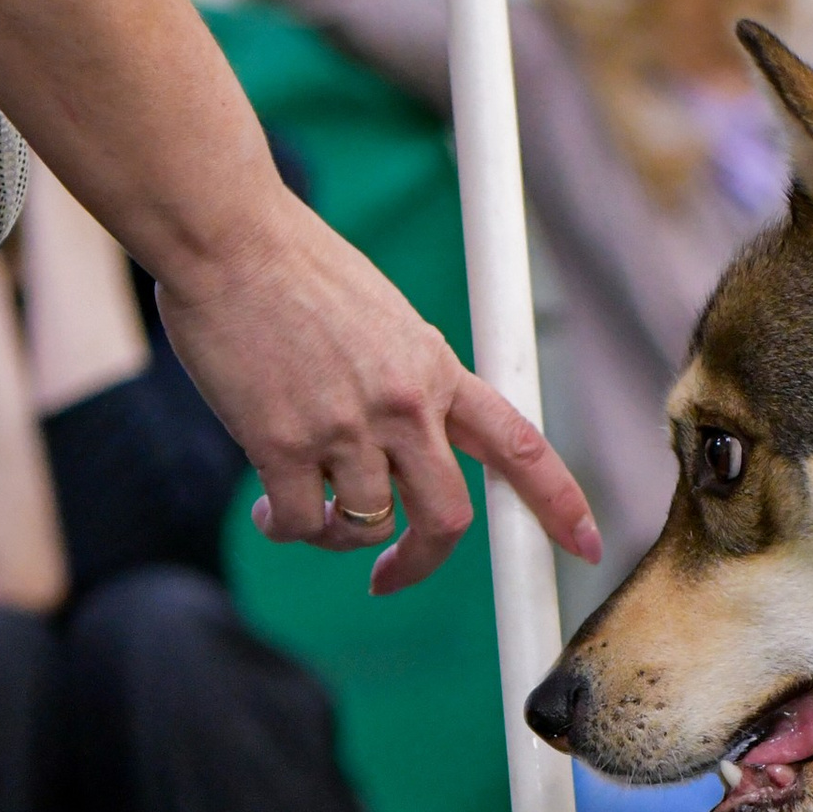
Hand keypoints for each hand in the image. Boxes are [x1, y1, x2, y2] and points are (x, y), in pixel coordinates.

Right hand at [155, 186, 598, 590]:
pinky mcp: (283, 443)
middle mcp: (405, 404)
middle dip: (421, 560)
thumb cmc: (292, 269)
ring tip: (299, 510)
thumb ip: (407, 380)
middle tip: (388, 575)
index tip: (585, 544)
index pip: (519, 445)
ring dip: (334, 537)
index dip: (560, 501)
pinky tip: (266, 510)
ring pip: (367, 527)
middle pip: (447, 517)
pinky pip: (302, 523)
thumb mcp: (383, 317)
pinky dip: (285, 529)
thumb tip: (404, 441)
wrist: (227, 236)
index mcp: (436, 369)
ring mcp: (347, 426)